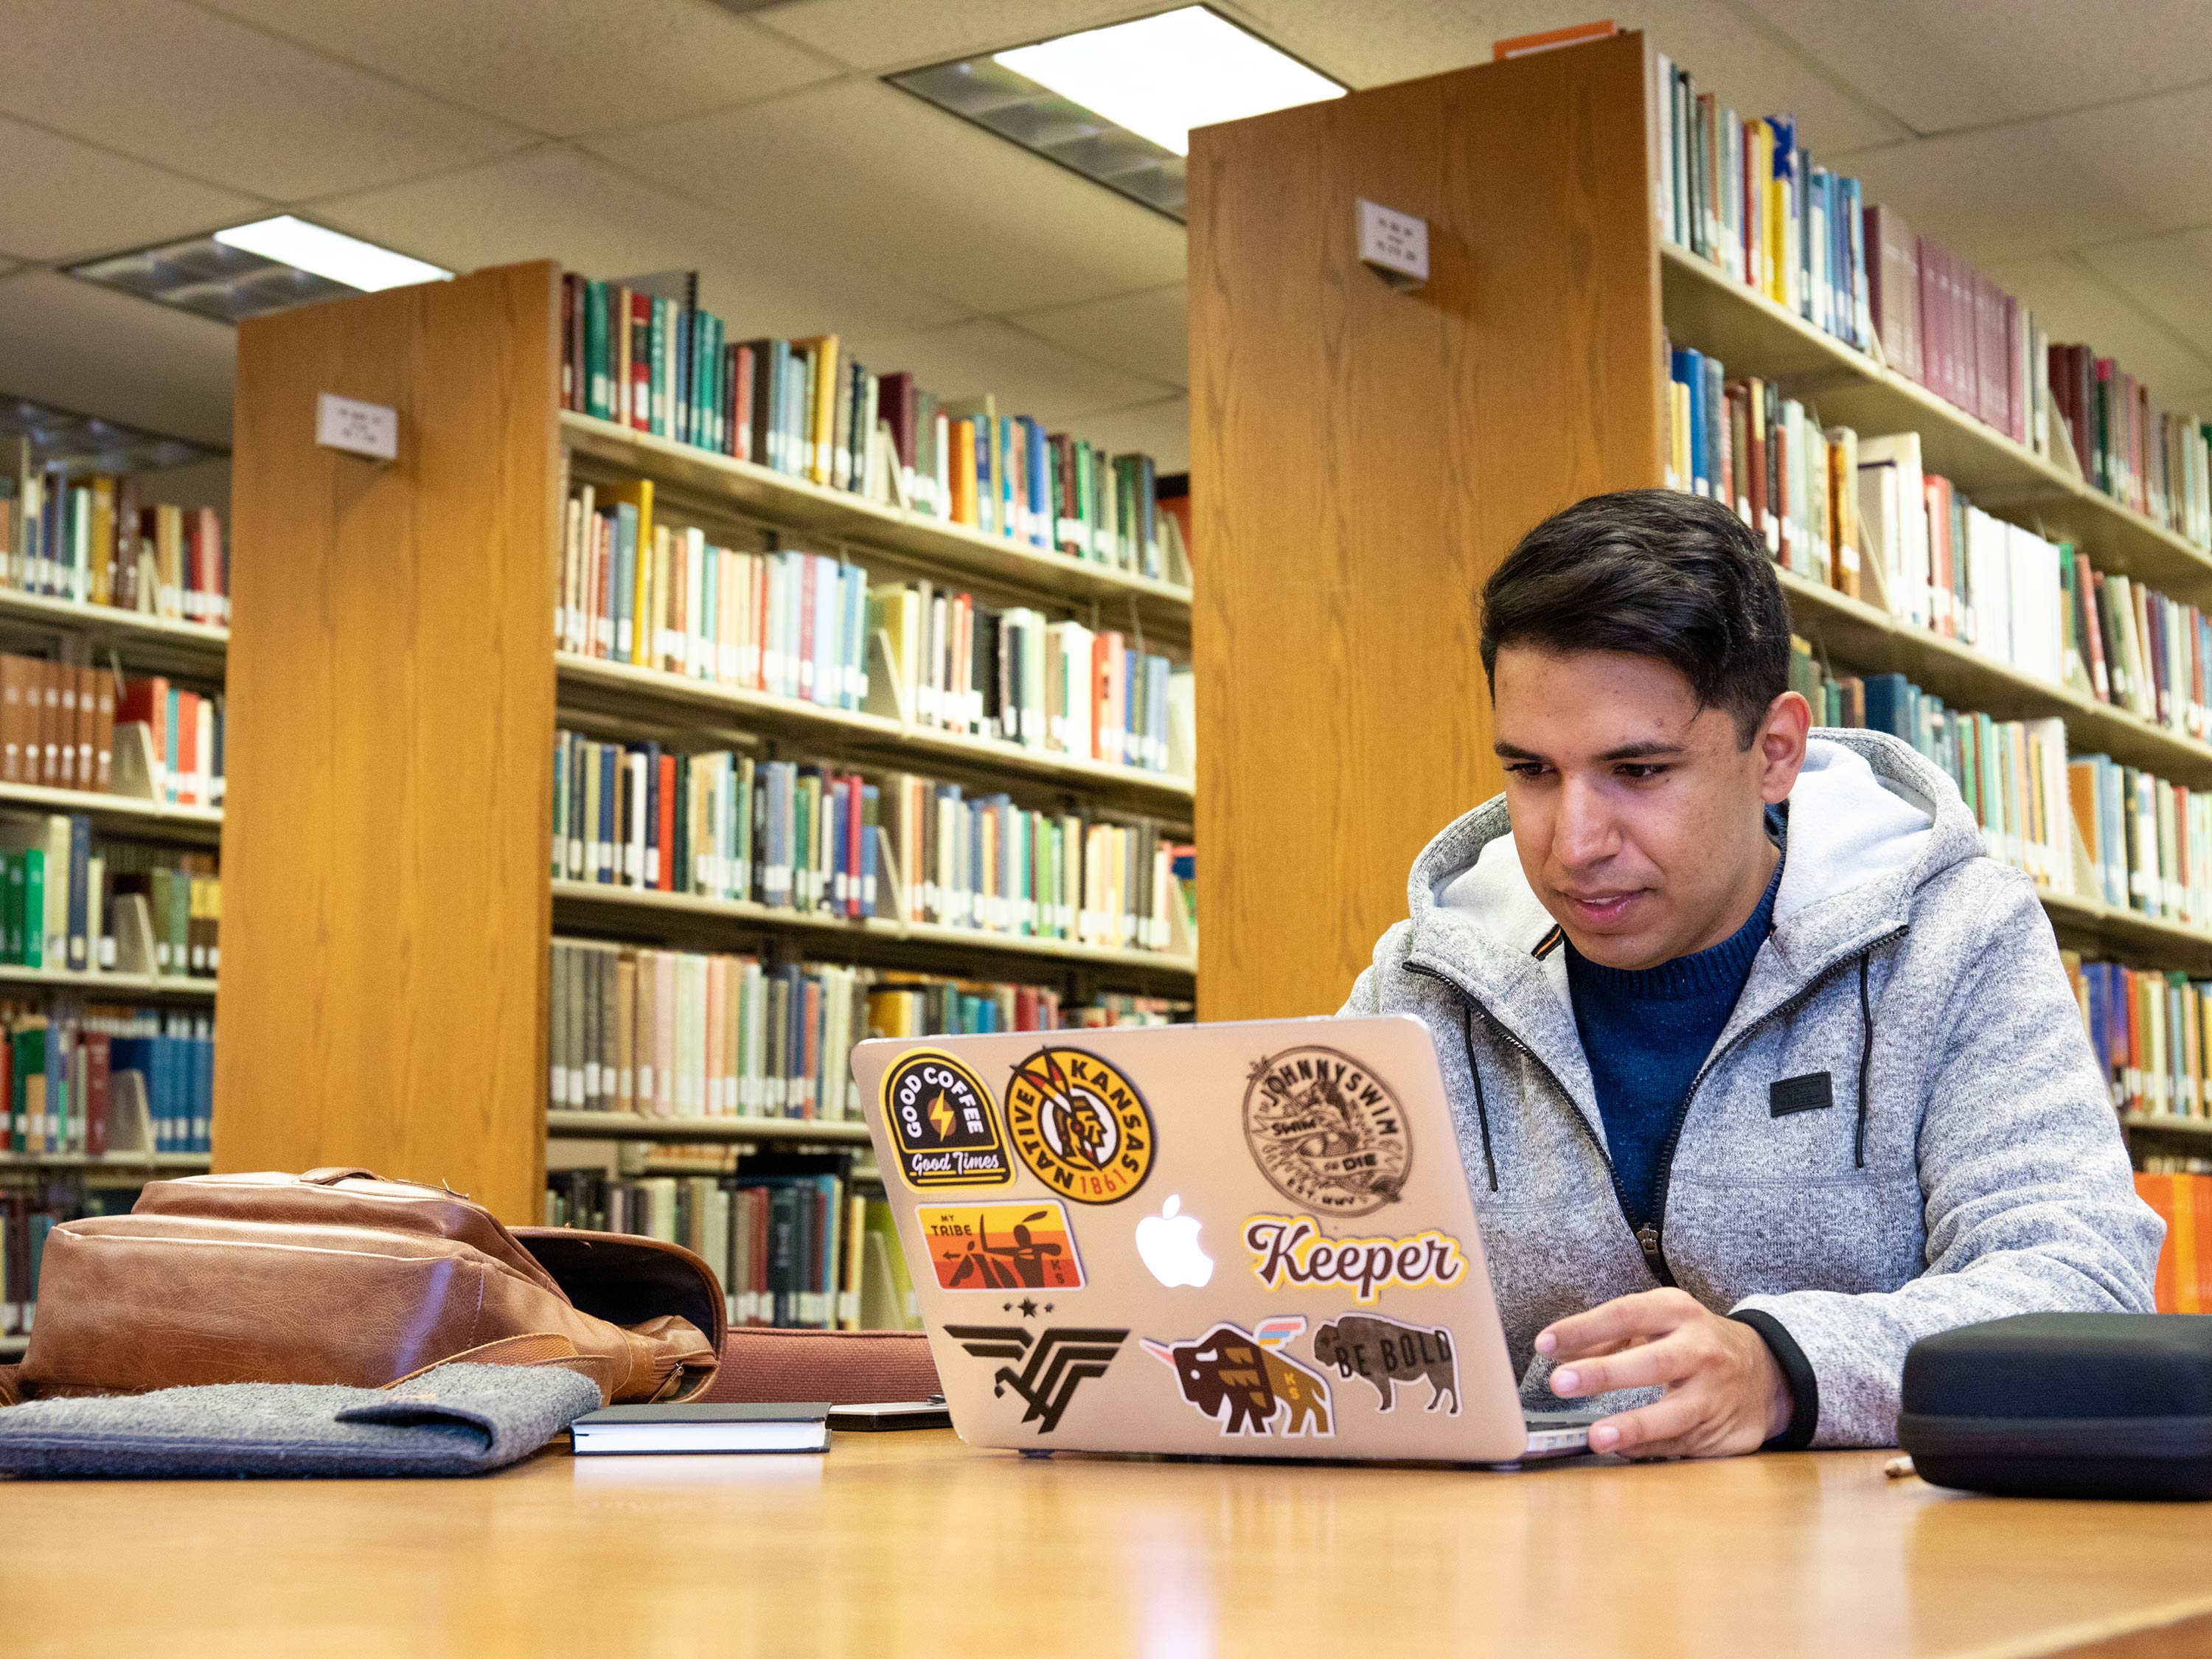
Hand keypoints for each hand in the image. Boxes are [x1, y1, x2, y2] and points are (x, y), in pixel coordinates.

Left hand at [1535, 1288, 1790, 1458]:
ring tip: (1597, 1437)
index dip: (1582, 1329)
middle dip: (1604, 1373)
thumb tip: (1556, 1353)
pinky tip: (1620, 1451)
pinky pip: (1681, 1442)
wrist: (1766, 1370)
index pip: (1624, 1314)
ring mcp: (1715, 1392)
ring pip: (1674, 1412)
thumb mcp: (1657, 1323)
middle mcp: (1700, 1348)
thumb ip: (1607, 1337)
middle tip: (1560, 1384)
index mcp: (1677, 1312)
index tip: (1544, 1344)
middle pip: (1651, 1361)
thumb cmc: (1692, 1342)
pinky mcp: (1724, 1429)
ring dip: (1633, 1426)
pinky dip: (1648, 1448)